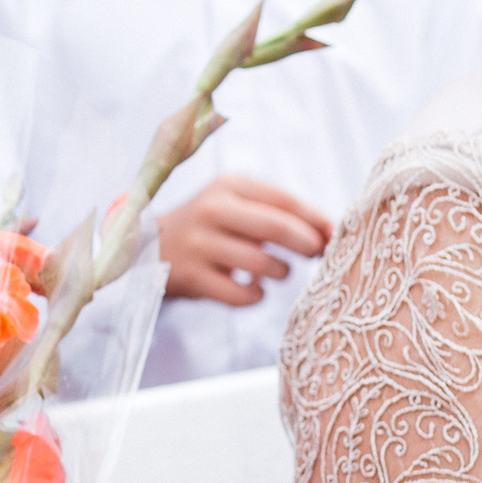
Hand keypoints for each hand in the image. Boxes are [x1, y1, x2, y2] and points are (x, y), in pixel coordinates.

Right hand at [160, 175, 333, 304]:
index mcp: (228, 186)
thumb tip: (330, 232)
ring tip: (279, 271)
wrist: (147, 246)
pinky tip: (254, 289)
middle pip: (276, 228)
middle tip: (317, 255)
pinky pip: (241, 295)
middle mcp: (210, 210)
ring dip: (282, 272)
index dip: (316, 220)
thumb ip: (278, 213)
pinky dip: (256, 296)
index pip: (284, 200)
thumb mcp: (235, 204)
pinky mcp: (192, 277)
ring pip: (261, 263)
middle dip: (307, 244)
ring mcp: (198, 245)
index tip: (334, 235)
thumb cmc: (210, 226)